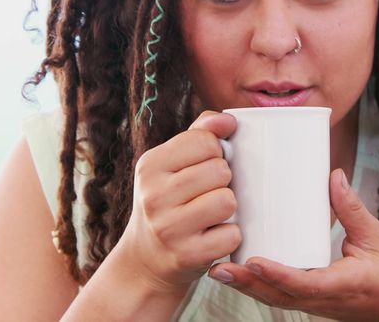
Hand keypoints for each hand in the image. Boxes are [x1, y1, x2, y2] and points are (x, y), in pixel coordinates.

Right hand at [111, 111, 240, 293]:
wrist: (145, 260)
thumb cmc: (167, 203)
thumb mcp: (171, 165)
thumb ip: (199, 134)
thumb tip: (227, 119)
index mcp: (150, 165)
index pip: (205, 141)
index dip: (215, 153)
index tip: (202, 167)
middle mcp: (154, 195)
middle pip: (220, 170)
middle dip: (222, 182)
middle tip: (204, 195)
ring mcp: (169, 228)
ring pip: (228, 200)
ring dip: (227, 208)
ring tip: (209, 215)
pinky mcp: (187, 256)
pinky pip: (232, 234)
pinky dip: (228, 236)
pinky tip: (210, 237)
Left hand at [208, 168, 378, 321]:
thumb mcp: (377, 238)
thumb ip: (352, 208)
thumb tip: (333, 175)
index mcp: (344, 285)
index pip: (305, 284)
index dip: (277, 274)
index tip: (253, 261)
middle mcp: (324, 300)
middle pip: (278, 296)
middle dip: (247, 284)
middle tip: (217, 267)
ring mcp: (316, 305)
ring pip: (275, 300)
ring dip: (247, 287)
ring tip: (218, 269)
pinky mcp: (312, 302)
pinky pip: (281, 297)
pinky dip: (259, 287)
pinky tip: (240, 272)